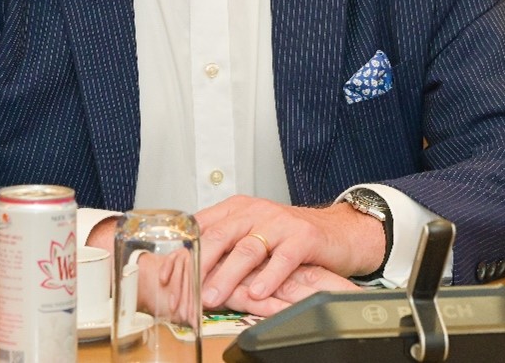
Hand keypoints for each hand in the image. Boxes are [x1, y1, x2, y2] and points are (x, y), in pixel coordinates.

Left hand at [194, 195, 384, 308]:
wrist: (337, 231)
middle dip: (200, 265)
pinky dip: (269, 277)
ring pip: (248, 249)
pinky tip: (258, 293)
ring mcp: (280, 223)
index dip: (183, 250)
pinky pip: (283, 258)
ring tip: (215, 297)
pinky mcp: (303, 237)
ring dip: (228, 275)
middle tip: (187, 289)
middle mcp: (256, 212)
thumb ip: (226, 247)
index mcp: (238, 209)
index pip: (202, 226)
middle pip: (221, 236)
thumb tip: (189, 271)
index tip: (167, 273)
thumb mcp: (253, 234)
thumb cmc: (290, 236)